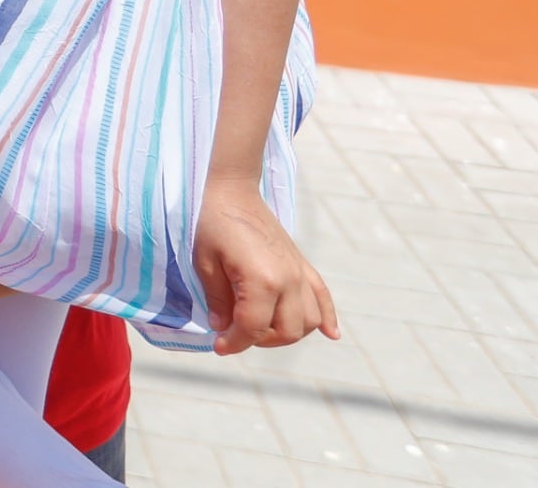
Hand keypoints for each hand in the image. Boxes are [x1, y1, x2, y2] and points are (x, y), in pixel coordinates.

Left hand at [195, 177, 340, 351]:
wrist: (233, 192)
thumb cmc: (213, 225)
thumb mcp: (205, 264)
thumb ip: (218, 301)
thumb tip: (224, 329)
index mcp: (262, 281)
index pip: (253, 328)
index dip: (234, 343)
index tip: (218, 346)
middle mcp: (289, 280)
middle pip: (286, 331)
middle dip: (259, 340)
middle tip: (234, 332)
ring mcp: (299, 272)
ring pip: (309, 322)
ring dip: (287, 333)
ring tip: (261, 328)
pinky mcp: (303, 264)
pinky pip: (323, 297)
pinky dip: (328, 317)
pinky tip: (332, 334)